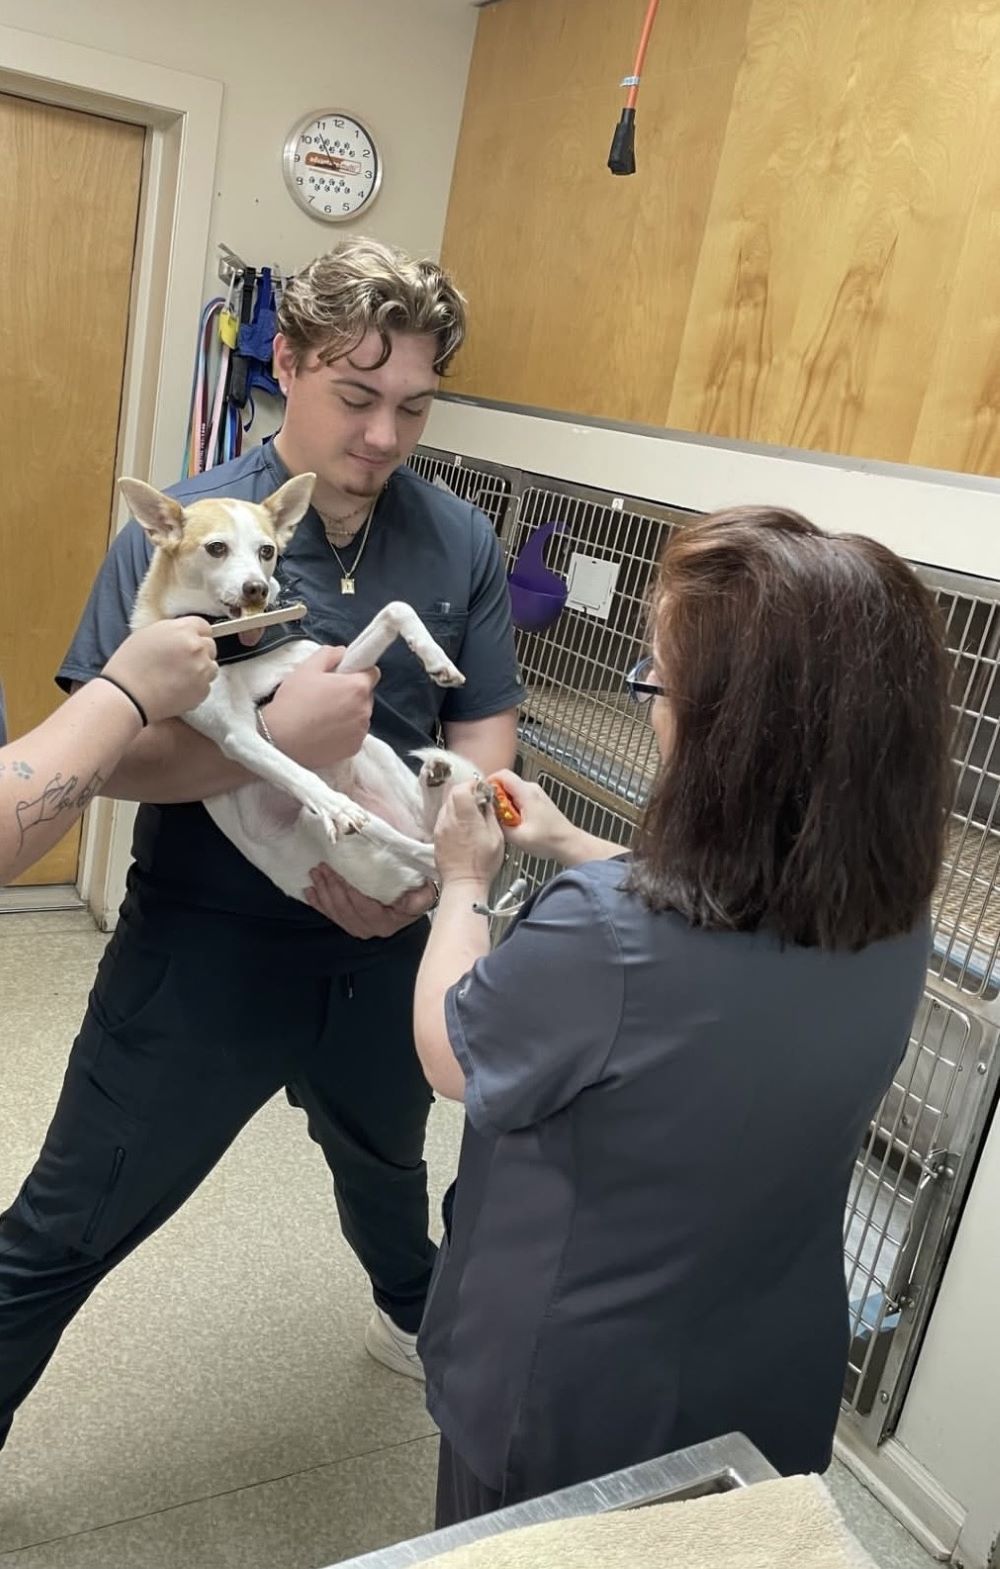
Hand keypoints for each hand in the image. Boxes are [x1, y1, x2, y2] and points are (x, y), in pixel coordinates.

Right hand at [103, 617, 217, 722]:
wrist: (127, 695)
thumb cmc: (130, 665)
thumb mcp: (147, 634)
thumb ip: (171, 631)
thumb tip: (182, 634)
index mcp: (183, 629)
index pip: (204, 626)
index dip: (196, 634)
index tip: (189, 642)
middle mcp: (197, 647)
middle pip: (210, 646)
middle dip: (199, 653)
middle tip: (180, 662)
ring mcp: (202, 670)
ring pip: (211, 667)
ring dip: (200, 671)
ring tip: (179, 678)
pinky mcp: (203, 691)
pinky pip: (206, 686)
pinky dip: (196, 688)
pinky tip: (178, 690)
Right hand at [266, 646, 376, 768]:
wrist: (281, 740)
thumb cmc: (293, 702)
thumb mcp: (306, 668)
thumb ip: (329, 654)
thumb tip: (343, 652)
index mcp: (357, 687)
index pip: (372, 673)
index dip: (357, 672)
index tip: (343, 676)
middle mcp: (365, 710)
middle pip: (365, 695)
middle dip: (351, 693)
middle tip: (327, 696)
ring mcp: (361, 731)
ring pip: (360, 715)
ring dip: (348, 713)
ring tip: (322, 716)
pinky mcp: (354, 748)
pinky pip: (354, 734)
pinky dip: (344, 732)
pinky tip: (324, 731)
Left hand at [305, 864, 436, 937]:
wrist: (414, 902)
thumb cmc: (417, 893)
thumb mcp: (424, 894)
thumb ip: (422, 896)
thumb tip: (421, 894)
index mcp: (387, 922)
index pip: (364, 907)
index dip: (351, 891)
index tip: (342, 872)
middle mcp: (370, 929)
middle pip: (345, 909)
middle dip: (331, 887)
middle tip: (323, 867)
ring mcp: (357, 928)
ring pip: (335, 912)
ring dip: (323, 891)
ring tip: (315, 873)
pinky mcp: (348, 923)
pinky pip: (329, 915)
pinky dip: (318, 903)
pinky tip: (309, 891)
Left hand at [433, 779, 504, 884]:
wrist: (464, 884)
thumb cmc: (482, 865)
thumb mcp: (497, 837)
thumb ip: (490, 814)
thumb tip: (486, 801)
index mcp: (465, 817)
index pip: (462, 788)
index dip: (472, 785)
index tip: (481, 789)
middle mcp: (449, 820)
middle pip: (452, 794)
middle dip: (466, 792)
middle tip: (478, 800)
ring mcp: (440, 828)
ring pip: (447, 805)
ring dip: (458, 805)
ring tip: (471, 815)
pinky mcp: (437, 837)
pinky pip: (443, 819)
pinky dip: (453, 817)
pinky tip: (463, 827)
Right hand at [488, 769, 579, 862]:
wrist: (568, 843)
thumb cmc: (550, 840)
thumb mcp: (518, 837)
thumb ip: (499, 825)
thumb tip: (487, 817)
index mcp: (527, 793)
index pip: (502, 775)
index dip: (489, 784)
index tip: (484, 798)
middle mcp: (532, 789)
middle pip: (505, 784)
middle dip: (496, 799)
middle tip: (497, 817)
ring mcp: (535, 794)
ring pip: (510, 792)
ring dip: (504, 806)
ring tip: (510, 823)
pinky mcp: (536, 801)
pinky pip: (517, 798)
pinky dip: (512, 809)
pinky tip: (518, 824)